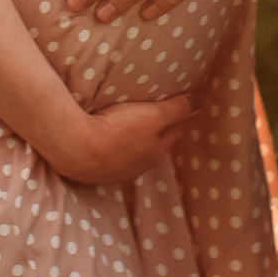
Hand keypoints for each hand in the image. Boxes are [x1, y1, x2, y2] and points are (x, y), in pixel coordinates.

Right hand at [50, 92, 194, 189]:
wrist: (76, 149)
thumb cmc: (118, 130)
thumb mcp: (153, 116)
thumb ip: (177, 109)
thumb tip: (201, 103)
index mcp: (156, 152)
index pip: (173, 132)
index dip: (176, 119)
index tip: (176, 108)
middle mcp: (139, 167)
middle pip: (154, 147)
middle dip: (157, 135)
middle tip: (153, 117)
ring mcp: (116, 173)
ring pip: (131, 155)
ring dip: (132, 144)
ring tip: (127, 129)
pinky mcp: (95, 173)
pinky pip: (109, 159)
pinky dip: (111, 150)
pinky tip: (103, 142)